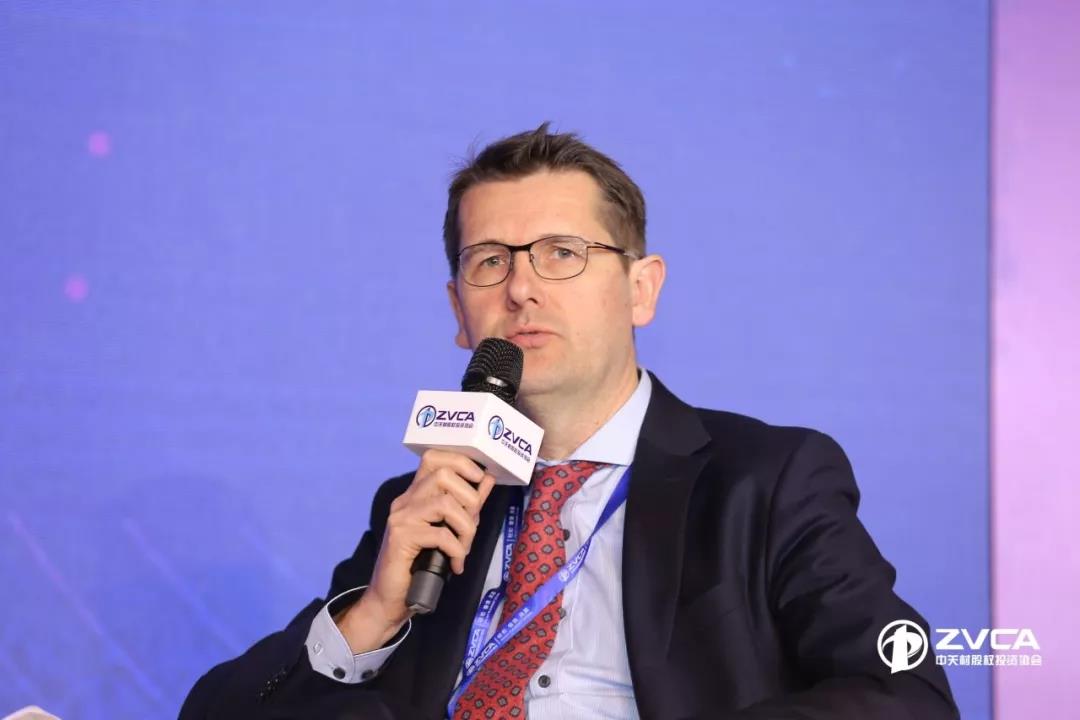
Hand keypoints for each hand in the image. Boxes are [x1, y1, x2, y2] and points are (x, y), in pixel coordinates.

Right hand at [336, 449, 495, 652]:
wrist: (390, 600)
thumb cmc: (420, 565)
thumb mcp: (450, 530)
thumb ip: (466, 505)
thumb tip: (487, 479)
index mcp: (416, 494)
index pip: (434, 458)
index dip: (461, 462)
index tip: (479, 479)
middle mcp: (405, 500)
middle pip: (443, 474)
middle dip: (470, 498)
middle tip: (472, 525)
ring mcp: (400, 517)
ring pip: (445, 503)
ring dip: (465, 527)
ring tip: (464, 548)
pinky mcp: (401, 537)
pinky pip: (440, 534)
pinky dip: (456, 549)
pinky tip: (456, 564)